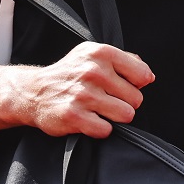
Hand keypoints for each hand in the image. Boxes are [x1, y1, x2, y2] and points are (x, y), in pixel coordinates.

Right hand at [21, 42, 154, 137]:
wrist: (34, 91)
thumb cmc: (70, 73)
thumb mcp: (93, 55)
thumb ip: (124, 60)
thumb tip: (149, 76)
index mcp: (101, 53)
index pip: (143, 75)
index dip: (137, 85)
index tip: (124, 86)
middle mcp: (93, 71)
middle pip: (137, 98)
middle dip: (125, 102)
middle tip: (107, 100)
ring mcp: (83, 94)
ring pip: (126, 115)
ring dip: (115, 117)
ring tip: (100, 110)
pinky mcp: (74, 116)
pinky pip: (106, 130)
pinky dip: (100, 128)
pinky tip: (89, 119)